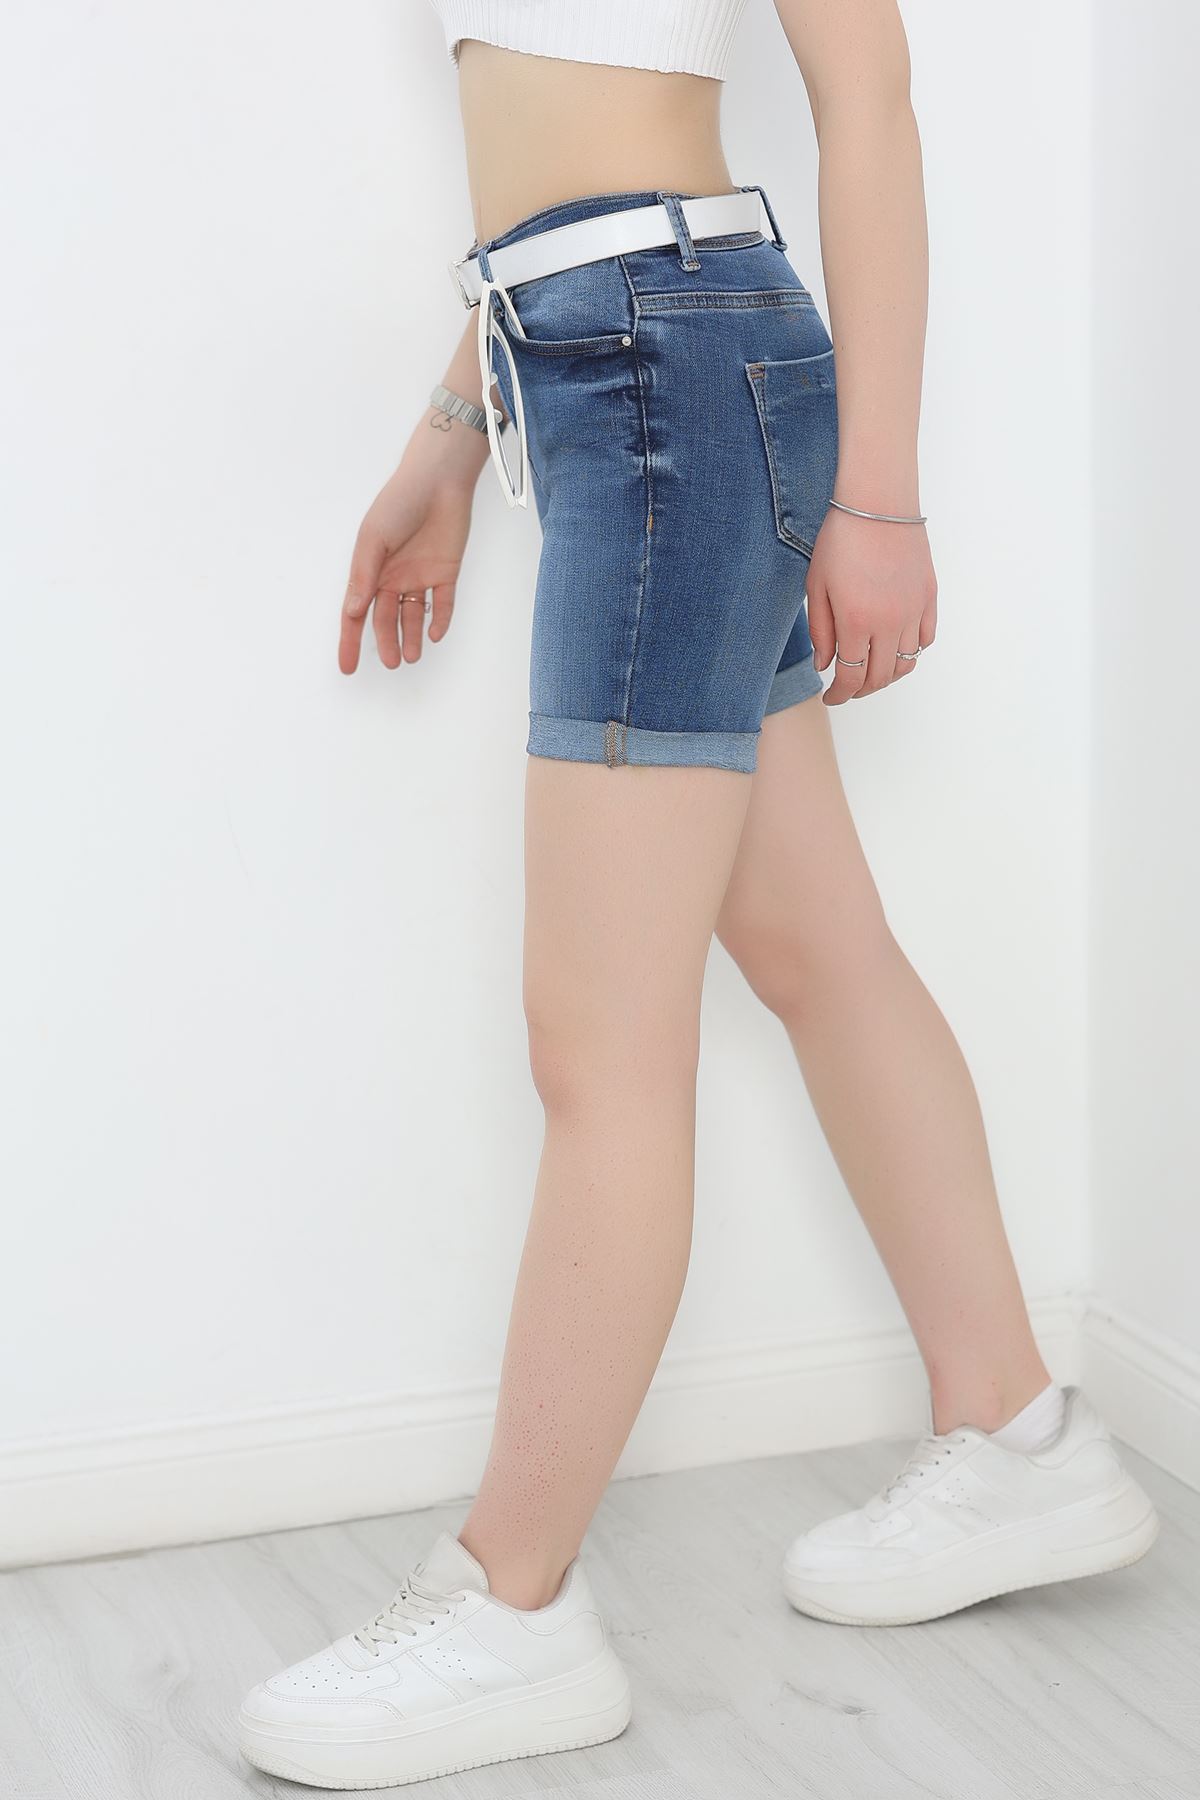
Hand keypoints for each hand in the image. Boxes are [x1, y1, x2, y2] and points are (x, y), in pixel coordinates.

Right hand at [338, 421, 480, 674]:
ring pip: (413, 616)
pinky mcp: (445, 573)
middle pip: (385, 619)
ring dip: (411, 638)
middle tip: (390, 664)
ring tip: (411, 658)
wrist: (438, 481)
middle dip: (386, 642)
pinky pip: (442, 603)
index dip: (350, 640)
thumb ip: (364, 576)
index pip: (355, 612)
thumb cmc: (398, 503)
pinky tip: (435, 634)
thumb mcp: (373, 539)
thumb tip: (352, 611)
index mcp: (370, 569)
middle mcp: (393, 577)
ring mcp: (419, 576)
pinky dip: (439, 620)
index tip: (347, 667)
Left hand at [806, 506, 937, 704]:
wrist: (878, 502)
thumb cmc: (841, 539)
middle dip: (861, 690)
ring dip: (887, 676)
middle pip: (880, 677)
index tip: (831, 697)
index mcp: (855, 622)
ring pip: (906, 663)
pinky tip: (895, 648)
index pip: (851, 678)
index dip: (840, 695)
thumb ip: (821, 631)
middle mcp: (889, 622)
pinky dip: (911, 652)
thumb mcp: (816, 586)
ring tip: (871, 672)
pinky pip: (926, 639)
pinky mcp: (929, 597)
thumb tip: (825, 666)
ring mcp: (913, 611)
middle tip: (847, 688)